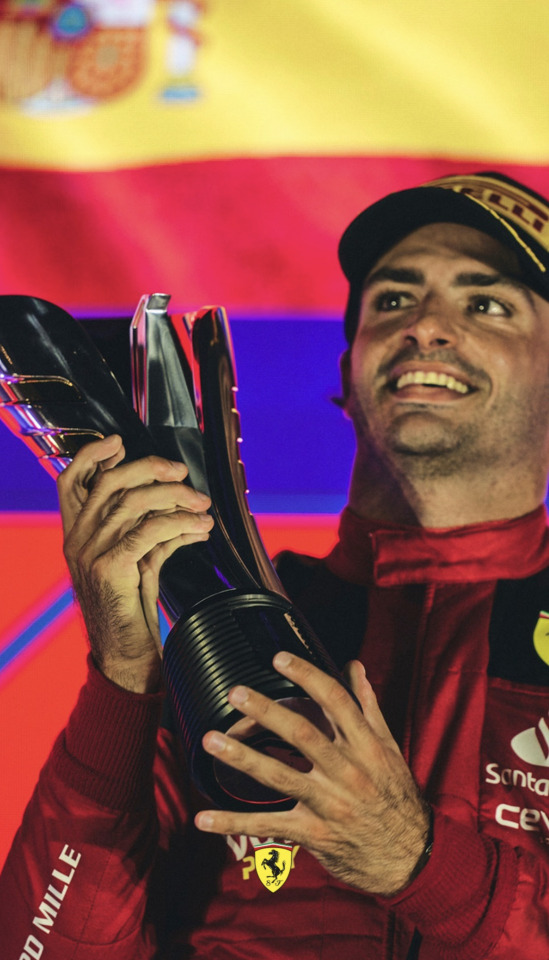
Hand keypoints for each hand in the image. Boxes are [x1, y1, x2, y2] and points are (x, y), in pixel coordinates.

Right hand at [57, 435, 212, 692]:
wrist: (125, 658)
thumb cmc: (131, 611)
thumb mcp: (138, 563)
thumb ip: (151, 534)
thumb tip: (185, 512)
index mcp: (76, 535)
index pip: (70, 481)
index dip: (91, 455)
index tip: (119, 442)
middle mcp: (78, 540)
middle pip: (110, 483)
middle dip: (150, 469)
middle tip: (183, 473)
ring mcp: (90, 553)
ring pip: (135, 503)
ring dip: (177, 498)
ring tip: (203, 505)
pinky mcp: (111, 568)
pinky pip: (150, 531)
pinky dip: (181, 524)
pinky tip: (201, 527)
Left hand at [195, 653, 429, 895]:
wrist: (412, 856)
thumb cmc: (396, 795)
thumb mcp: (389, 748)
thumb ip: (367, 706)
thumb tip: (353, 665)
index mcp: (366, 745)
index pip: (335, 701)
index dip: (307, 676)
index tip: (279, 658)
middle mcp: (348, 771)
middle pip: (302, 733)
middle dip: (266, 711)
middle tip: (235, 692)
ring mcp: (329, 803)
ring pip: (279, 776)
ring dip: (241, 758)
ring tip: (210, 740)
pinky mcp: (314, 833)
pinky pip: (269, 825)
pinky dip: (233, 823)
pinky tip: (202, 819)